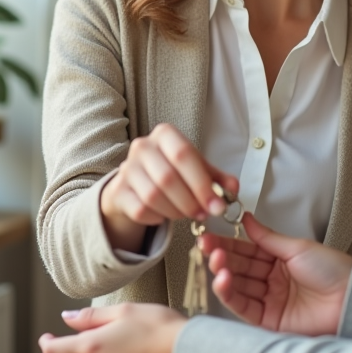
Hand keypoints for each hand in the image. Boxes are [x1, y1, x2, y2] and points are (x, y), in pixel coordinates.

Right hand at [100, 123, 239, 251]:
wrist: (136, 185)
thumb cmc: (172, 173)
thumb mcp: (196, 170)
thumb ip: (217, 178)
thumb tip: (233, 188)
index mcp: (165, 134)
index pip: (184, 154)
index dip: (202, 182)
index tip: (217, 205)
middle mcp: (142, 146)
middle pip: (168, 177)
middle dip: (190, 201)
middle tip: (204, 214)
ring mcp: (126, 168)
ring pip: (152, 196)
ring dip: (175, 211)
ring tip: (186, 214)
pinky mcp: (118, 191)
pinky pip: (140, 210)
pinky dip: (157, 218)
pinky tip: (164, 215)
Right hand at [202, 212, 351, 335]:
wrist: (351, 298)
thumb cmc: (332, 270)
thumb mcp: (297, 247)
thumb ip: (267, 237)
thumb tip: (245, 219)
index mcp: (279, 261)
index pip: (247, 250)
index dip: (228, 243)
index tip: (210, 235)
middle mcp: (272, 281)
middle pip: (239, 268)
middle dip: (221, 256)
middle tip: (206, 245)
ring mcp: (270, 301)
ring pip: (238, 287)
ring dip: (223, 273)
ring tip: (215, 261)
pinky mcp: (269, 321)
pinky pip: (243, 307)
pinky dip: (229, 294)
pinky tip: (222, 280)